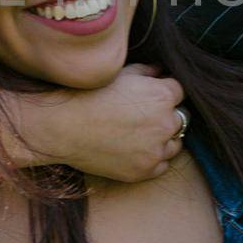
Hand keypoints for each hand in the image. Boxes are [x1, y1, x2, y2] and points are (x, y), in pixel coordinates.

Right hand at [24, 64, 186, 181]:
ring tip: (140, 134)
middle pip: (180, 119)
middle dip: (166, 115)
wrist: (62, 126)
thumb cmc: (89, 94)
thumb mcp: (120, 74)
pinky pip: (161, 165)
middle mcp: (165, 123)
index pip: (179, 92)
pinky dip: (153, 158)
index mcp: (162, 95)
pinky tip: (135, 150)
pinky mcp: (144, 171)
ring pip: (174, 144)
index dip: (165, 93)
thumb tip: (160, 72)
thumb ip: (147, 72)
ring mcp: (155, 150)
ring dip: (164, 138)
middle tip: (144, 116)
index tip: (150, 96)